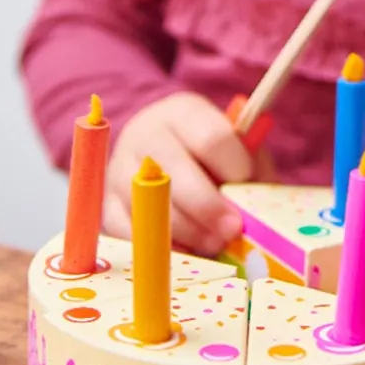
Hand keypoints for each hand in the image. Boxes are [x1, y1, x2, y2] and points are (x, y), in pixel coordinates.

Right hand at [102, 92, 273, 256]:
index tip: (248, 185)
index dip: (235, 167)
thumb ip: (251, 171)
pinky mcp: (107, 206)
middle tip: (233, 229)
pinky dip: (161, 249)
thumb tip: (256, 210)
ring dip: (188, 232)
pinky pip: (130, 234)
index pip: (211, 137)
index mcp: (182, 112)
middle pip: (175, 173)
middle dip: (209, 207)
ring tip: (214, 243)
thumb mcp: (236, 149)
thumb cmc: (211, 156)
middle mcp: (145, 134)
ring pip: (150, 206)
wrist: (163, 154)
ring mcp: (120, 169)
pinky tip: (187, 252)